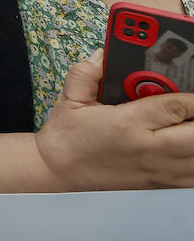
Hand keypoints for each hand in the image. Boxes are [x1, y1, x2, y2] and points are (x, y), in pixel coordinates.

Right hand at [36, 51, 193, 188]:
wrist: (59, 173)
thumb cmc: (67, 138)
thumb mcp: (70, 99)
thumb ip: (86, 73)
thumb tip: (102, 56)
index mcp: (127, 123)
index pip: (175, 107)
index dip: (193, 97)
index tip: (192, 88)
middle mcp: (147, 149)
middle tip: (192, 107)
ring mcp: (158, 170)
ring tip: (190, 124)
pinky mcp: (160, 184)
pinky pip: (192, 178)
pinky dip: (193, 160)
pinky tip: (186, 146)